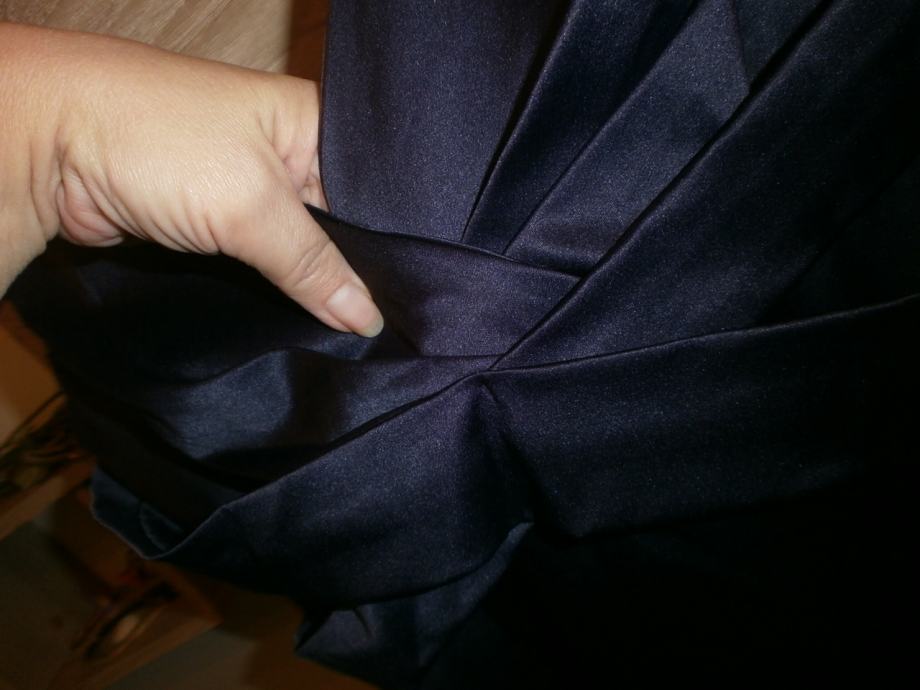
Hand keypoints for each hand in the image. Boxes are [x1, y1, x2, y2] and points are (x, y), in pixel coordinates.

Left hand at [0, 22, 382, 336]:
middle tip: (381, 329)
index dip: (392, 248)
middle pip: (339, 229)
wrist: (48, 149)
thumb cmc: (159, 142)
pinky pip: (259, 267)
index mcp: (315, 126)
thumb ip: (314, 264)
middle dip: (349, 275)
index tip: (413, 304)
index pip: (376, 195)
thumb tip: (367, 318)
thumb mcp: (252, 203)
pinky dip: (273, 293)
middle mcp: (289, 157)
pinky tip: (302, 324)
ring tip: (350, 336)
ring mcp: (248, 193)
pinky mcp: (216, 228)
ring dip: (308, 289)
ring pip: (296, 254)